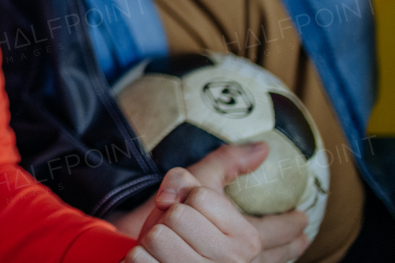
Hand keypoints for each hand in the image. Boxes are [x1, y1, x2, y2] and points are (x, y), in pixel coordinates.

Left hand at [128, 143, 277, 262]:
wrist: (142, 246)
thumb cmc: (178, 224)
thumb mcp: (205, 190)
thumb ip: (225, 166)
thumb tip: (262, 148)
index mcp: (247, 238)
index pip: (201, 197)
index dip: (191, 199)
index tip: (251, 220)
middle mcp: (233, 261)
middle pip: (177, 214)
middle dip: (170, 217)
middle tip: (181, 231)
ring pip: (158, 235)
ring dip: (154, 238)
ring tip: (169, 249)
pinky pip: (140, 256)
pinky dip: (139, 257)